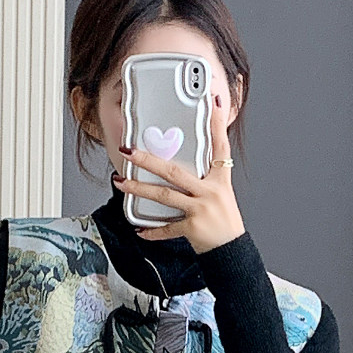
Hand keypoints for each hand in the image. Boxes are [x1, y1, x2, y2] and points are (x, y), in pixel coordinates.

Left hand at [112, 95, 244, 253]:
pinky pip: (167, 228)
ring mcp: (200, 209)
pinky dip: (153, 231)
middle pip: (175, 171)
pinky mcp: (192, 227)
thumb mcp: (221, 193)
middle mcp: (210, 191)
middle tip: (129, 151)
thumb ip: (204, 177)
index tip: (213, 102)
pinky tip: (139, 230)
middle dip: (149, 160)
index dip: (217, 123)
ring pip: (164, 195)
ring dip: (139, 188)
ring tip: (121, 183)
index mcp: (219, 179)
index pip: (220, 146)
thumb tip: (183, 165)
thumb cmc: (223, 221)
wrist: (231, 250)